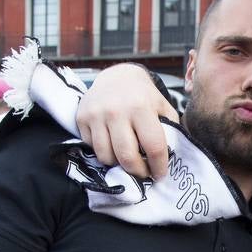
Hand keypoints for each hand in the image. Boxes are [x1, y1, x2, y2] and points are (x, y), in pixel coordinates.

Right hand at [74, 63, 177, 180]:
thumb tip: (170, 158)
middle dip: (138, 171)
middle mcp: (116, 111)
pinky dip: (103, 152)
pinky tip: (112, 145)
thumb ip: (169, 130)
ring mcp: (96, 115)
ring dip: (118, 164)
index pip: (153, 146)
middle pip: (127, 156)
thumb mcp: (163, 107)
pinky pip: (92, 148)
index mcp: (141, 107)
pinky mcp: (82, 118)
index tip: (160, 174)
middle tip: (143, 173)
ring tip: (127, 160)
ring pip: (106, 156)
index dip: (159, 166)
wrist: (117, 77)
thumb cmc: (143, 96)